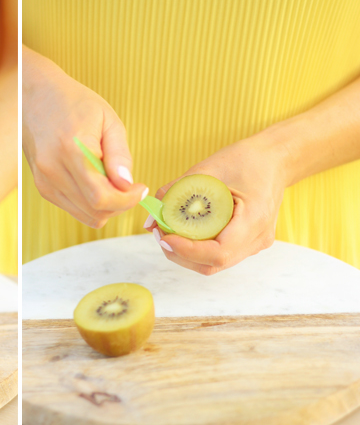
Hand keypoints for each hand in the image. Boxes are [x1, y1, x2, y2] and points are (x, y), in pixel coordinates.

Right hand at [22, 46, 147, 227]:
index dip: (126, 200)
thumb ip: (119, 154)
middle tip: (130, 186)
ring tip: (112, 182)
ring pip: (85, 215)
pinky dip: (90, 204)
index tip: (139, 188)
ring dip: (106, 206)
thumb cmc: (73, 102)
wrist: (35, 96)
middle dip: (120, 204)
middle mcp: (53, 170)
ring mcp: (45, 181)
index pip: (101, 196)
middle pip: (95, 211)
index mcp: (71, 149)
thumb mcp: (107, 119)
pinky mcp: (42, 187)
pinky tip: (95, 182)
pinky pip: (74, 209)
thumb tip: (127, 184)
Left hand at [144, 131, 288, 274]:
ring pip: (214, 264)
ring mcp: (254, 244)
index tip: (164, 237)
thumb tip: (149, 220)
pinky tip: (183, 232)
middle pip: (212, 264)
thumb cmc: (246, 160)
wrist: (275, 160)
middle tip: (159, 233)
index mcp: (254, 220)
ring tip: (167, 233)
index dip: (187, 251)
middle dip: (180, 254)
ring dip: (186, 254)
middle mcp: (257, 239)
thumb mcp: (207, 168)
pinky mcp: (247, 243)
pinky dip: (196, 249)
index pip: (218, 253)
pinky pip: (218, 255)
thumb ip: (176, 192)